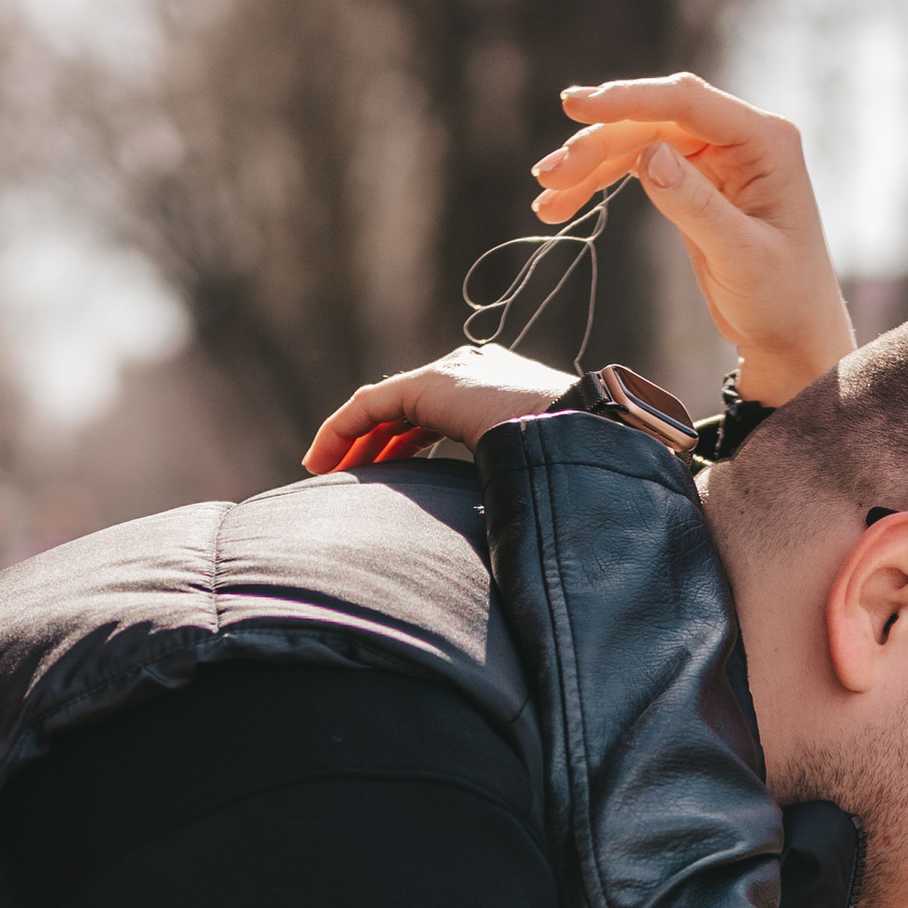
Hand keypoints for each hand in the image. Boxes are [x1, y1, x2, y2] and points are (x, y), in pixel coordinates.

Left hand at [302, 340, 576, 473]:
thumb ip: (510, 484)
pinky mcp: (430, 385)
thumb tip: (510, 533)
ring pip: (382, 408)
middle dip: (374, 446)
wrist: (584, 437)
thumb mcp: (534, 475)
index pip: (436, 416)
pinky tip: (323, 463)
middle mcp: (472, 374)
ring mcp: (452, 374)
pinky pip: (370, 406)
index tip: (385, 479)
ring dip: (351, 442)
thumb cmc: (571, 468)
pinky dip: (341, 432)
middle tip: (349, 480)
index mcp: (500, 393)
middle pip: (405, 411)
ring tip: (326, 474)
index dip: (404, 447)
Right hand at [535, 73, 856, 406]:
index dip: (628, 99)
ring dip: (590, 166)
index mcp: (765, 141)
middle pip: (654, 120)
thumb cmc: (782, 302)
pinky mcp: (695, 181)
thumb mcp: (740, 256)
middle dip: (598, 144)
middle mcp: (741, 138)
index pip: (686, 102)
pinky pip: (640, 167)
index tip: (576, 108)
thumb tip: (648, 151)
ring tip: (546, 198)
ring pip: (639, 142)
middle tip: (548, 176)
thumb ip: (695, 204)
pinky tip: (563, 204)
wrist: (792, 341)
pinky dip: (601, 182)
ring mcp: (717, 157)